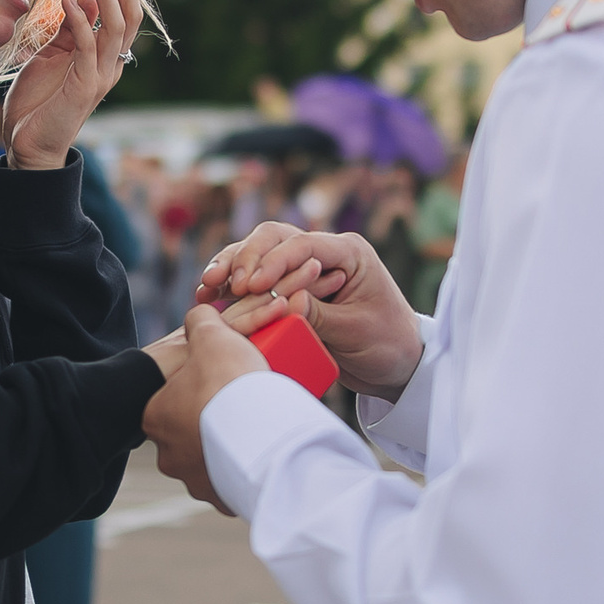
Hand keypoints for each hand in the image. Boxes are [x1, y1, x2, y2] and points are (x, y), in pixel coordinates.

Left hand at [1, 0, 141, 170]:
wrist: (26, 145)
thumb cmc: (38, 102)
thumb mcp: (52, 55)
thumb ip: (71, 29)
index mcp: (105, 58)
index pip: (125, 15)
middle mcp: (110, 66)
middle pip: (130, 17)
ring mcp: (100, 77)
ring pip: (116, 28)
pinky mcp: (83, 88)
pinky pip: (87, 47)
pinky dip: (80, 21)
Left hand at [140, 303, 278, 514]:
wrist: (263, 434)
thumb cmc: (229, 383)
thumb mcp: (212, 336)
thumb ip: (200, 320)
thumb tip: (200, 313)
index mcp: (155, 416)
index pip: (170, 395)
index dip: (197, 381)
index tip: (222, 375)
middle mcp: (168, 454)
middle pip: (193, 428)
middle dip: (215, 417)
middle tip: (245, 399)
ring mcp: (196, 480)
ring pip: (215, 457)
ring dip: (232, 445)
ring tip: (259, 425)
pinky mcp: (224, 499)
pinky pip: (236, 480)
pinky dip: (247, 469)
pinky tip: (264, 453)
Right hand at [198, 222, 423, 398]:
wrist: (397, 364)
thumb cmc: (387, 344)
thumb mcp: (355, 331)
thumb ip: (320, 315)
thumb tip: (287, 302)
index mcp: (348, 253)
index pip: (303, 244)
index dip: (273, 261)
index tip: (252, 285)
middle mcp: (324, 253)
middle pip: (274, 238)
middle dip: (245, 257)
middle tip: (223, 283)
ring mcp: (305, 269)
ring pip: (260, 254)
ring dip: (231, 267)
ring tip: (206, 287)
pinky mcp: (291, 288)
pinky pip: (258, 278)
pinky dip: (233, 284)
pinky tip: (211, 295)